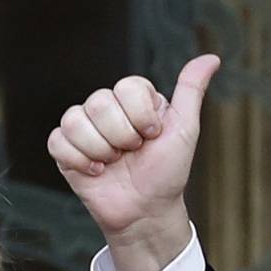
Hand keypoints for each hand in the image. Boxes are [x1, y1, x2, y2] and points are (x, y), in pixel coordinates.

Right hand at [48, 53, 220, 270]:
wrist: (147, 212)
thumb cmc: (167, 172)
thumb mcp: (185, 129)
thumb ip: (191, 90)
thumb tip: (211, 59)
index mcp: (133, 99)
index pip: (127, 86)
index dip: (142, 116)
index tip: (153, 135)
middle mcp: (106, 108)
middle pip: (100, 103)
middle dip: (123, 137)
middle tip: (133, 153)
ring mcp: (83, 127)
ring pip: (76, 121)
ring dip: (102, 151)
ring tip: (115, 163)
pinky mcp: (64, 149)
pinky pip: (59, 142)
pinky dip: (80, 161)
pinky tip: (97, 172)